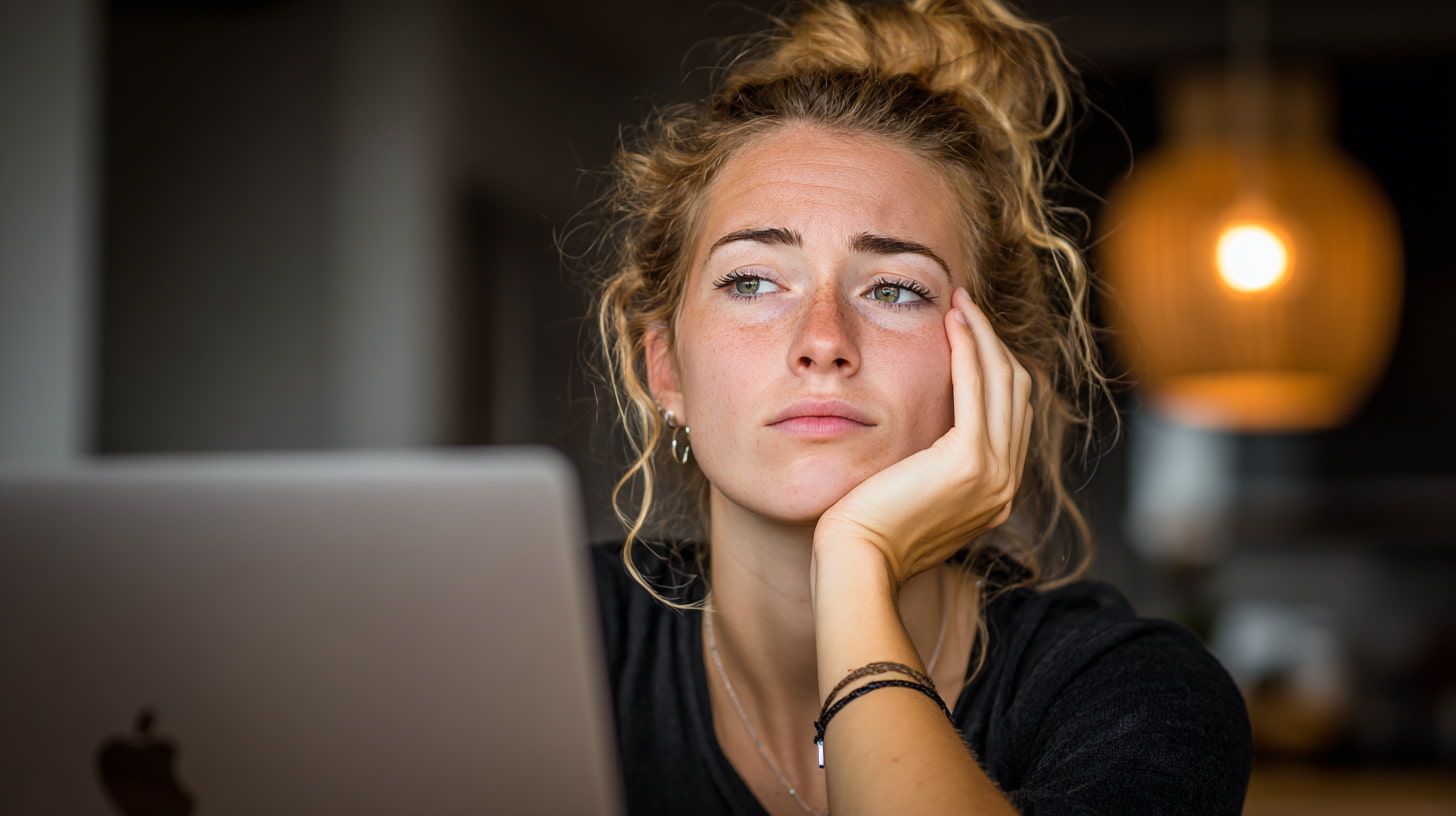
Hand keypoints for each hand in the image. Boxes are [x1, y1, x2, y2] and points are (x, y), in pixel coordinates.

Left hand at [813, 287, 1032, 589]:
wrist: (858, 562)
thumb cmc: (869, 531)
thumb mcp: (914, 495)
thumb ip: (934, 468)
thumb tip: (926, 438)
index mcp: (997, 491)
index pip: (1011, 413)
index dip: (994, 366)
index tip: (968, 332)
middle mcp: (1007, 483)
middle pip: (1016, 392)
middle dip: (993, 343)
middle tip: (965, 306)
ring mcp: (996, 474)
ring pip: (1004, 383)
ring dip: (983, 336)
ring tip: (959, 303)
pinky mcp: (969, 461)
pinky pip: (978, 389)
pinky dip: (969, 349)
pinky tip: (952, 323)